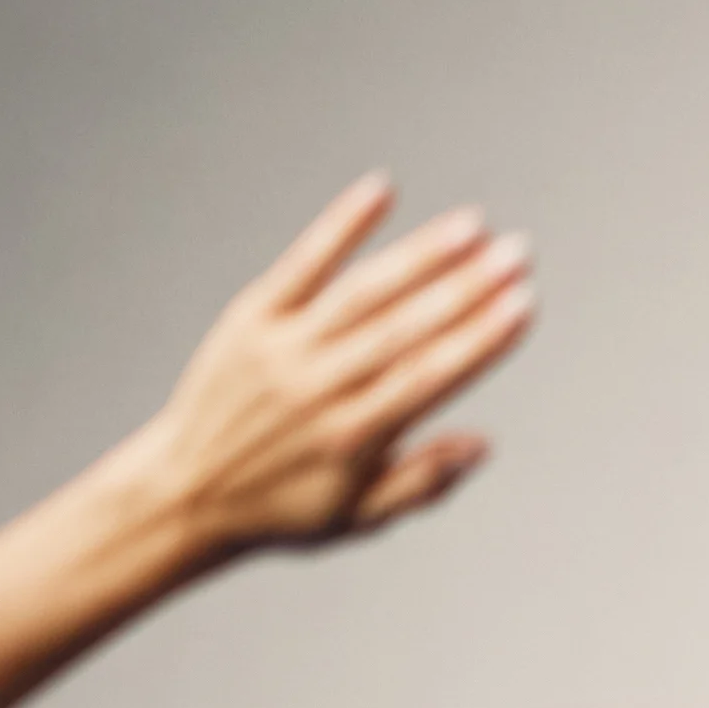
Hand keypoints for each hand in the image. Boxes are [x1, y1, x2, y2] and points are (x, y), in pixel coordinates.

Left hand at [116, 180, 538, 563]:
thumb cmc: (282, 508)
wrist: (185, 492)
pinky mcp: (251, 318)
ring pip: (364, 292)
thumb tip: (482, 444)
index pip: (431, 377)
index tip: (523, 304)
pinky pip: (301, 264)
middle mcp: (320, 387)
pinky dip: (341, 225)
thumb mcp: (359, 517)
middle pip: (407, 328)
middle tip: (517, 253)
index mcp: (354, 438)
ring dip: (421, 254)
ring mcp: (284, 347)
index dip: (481, 338)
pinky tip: (381, 191)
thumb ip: (423, 482)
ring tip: (471, 225)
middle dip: (468, 287)